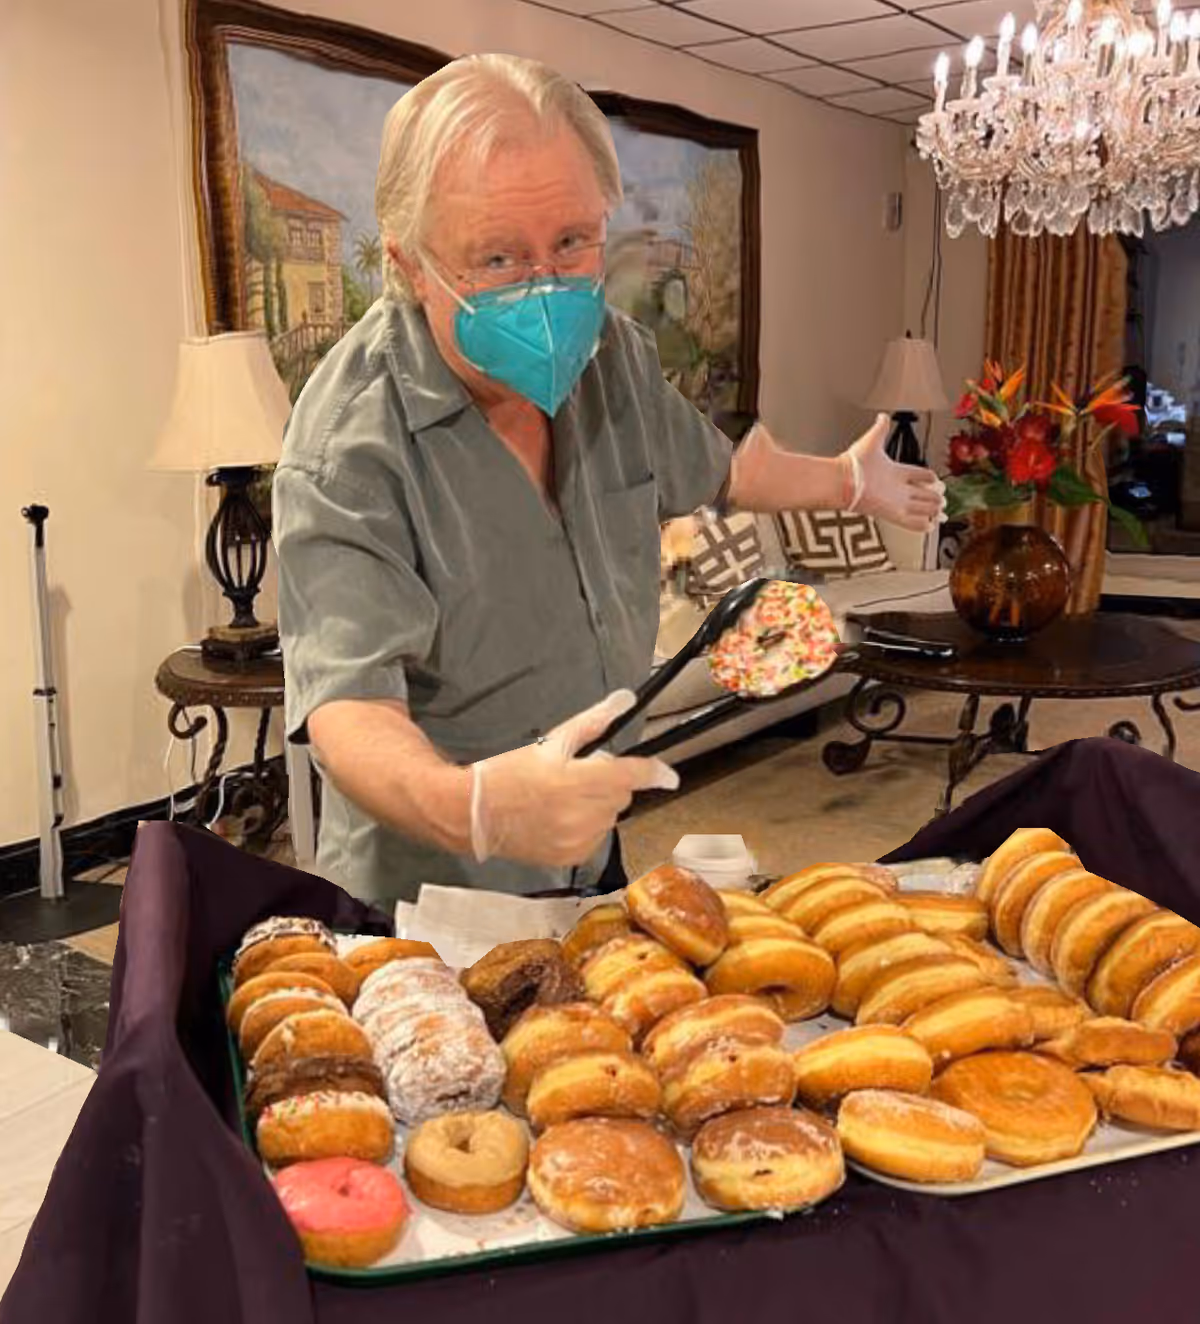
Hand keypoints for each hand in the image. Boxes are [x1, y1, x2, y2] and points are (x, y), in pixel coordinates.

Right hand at [469, 690, 679, 867]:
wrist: (474, 814)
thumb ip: (593, 723)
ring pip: (608, 817)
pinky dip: (585, 828)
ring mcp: (580, 840)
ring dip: (596, 806)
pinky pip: (594, 838)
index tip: (670, 777)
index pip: (633, 775)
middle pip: (620, 795)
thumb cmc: (510, 772)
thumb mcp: (551, 742)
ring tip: (561, 799)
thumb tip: (625, 700)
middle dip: (607, 783)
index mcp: (583, 781)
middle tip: (575, 775)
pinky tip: (558, 820)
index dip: (656, 773)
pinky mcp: (571, 858)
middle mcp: (587, 815)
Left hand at [844, 413, 945, 532]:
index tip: (935, 479)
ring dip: (932, 509)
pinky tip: (929, 527)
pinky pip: (912, 522)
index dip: (928, 477)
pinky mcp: (893, 513)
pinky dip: (921, 525)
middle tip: (943, 500)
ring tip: (941, 511)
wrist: (844, 481)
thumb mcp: (872, 441)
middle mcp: (897, 488)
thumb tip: (882, 416)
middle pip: (922, 494)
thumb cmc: (854, 463)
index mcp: (895, 471)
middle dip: (934, 496)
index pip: (918, 475)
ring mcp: (896, 502)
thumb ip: (880, 429)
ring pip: (921, 507)